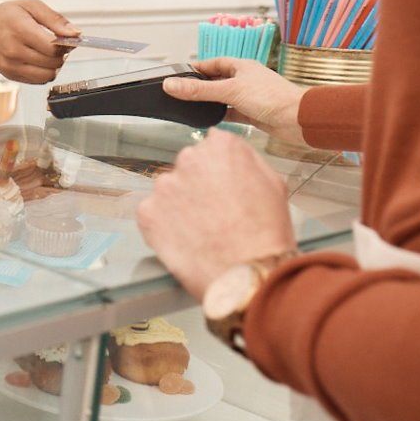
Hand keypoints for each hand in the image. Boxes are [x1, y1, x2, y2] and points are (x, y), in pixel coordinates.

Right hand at [0, 0, 79, 84]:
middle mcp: (14, 51)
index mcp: (21, 31)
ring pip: (47, 75)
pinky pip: (38, 81)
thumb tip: (75, 33)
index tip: (64, 38)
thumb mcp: (31, 7)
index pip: (53, 48)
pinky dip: (44, 72)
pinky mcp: (10, 75)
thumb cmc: (4, 16)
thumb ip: (55, 19)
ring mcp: (11, 66)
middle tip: (56, 44)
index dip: (65, 44)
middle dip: (61, 55)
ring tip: (47, 54)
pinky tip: (39, 60)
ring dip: (54, 66)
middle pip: (53, 63)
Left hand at [136, 129, 296, 299]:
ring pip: (169, 192)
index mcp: (221, 147)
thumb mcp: (272, 184)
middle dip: (197, 187)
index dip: (220, 171)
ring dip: (179, 206)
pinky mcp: (147, 213)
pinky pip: (152, 214)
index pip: (212, 146)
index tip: (223, 186)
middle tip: (214, 213)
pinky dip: (164, 226)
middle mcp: (188, 159)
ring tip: (202, 231)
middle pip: (188, 168)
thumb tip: (231, 156)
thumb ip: (246, 162)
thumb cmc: (264, 234)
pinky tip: (186, 239)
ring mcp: (164, 186)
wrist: (246, 274)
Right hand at [167, 58, 305, 143]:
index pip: (214, 63)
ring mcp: (249, 97)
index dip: (198, 67)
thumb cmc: (271, 97)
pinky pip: (232, 113)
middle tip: (183, 92)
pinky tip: (212, 120)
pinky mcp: (253, 113)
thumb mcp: (229, 91)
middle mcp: (246, 80)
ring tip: (194, 107)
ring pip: (224, 98)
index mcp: (242, 67)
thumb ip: (199, 90)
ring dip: (212, 102)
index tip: (181, 74)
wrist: (297, 119)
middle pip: (218, 80)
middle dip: (202, 86)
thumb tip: (171, 85)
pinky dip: (222, 115)